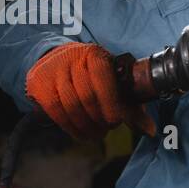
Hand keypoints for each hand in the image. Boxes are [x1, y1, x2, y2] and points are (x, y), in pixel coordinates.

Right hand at [25, 43, 155, 139]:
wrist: (58, 59)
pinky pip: (55, 111)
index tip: (117, 121)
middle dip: (99, 119)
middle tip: (107, 129)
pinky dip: (69, 127)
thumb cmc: (94, 75)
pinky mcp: (39, 83)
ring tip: (95, 133)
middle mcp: (72, 58)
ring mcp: (52, 70)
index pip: (104, 83)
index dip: (111, 106)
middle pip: (87, 98)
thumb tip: (149, 131)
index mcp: (95, 55)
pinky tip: (79, 132)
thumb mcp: (116, 83)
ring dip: (85, 126)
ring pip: (71, 106)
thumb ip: (132, 107)